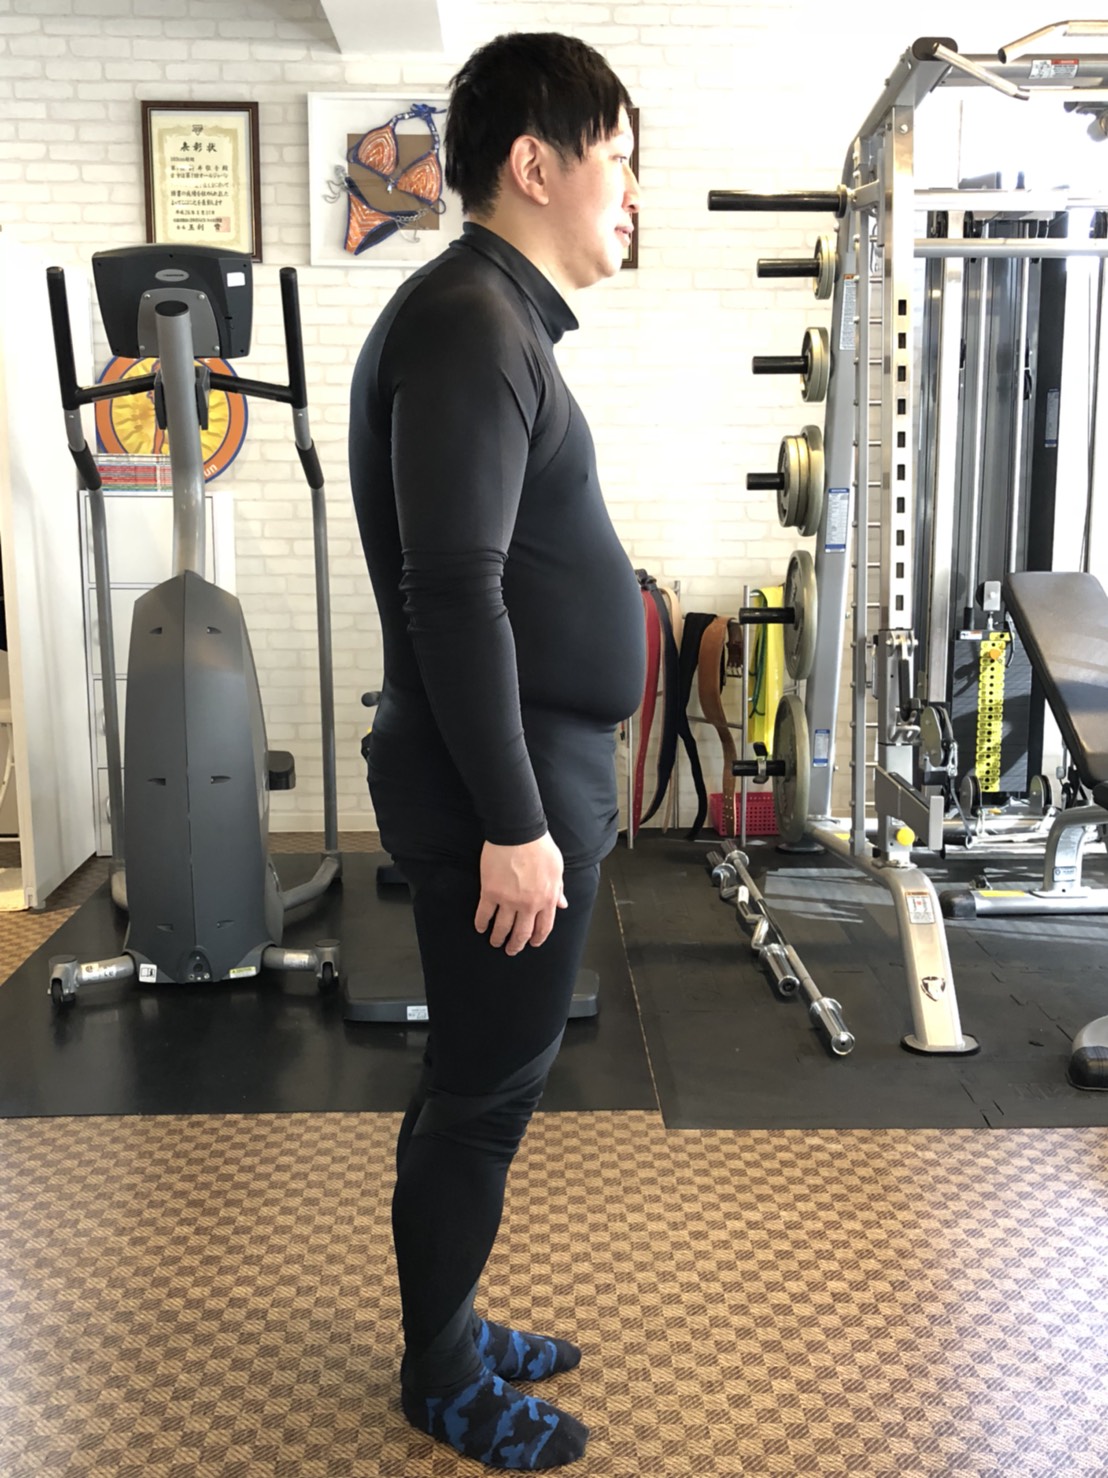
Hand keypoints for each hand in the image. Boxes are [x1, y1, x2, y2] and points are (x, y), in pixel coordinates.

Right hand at [475, 833, 567, 953]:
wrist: (519, 833)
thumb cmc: (540, 846)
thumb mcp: (557, 868)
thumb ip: (558, 889)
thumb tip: (562, 904)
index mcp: (547, 899)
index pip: (544, 927)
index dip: (537, 938)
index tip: (533, 943)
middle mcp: (529, 904)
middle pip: (522, 933)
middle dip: (516, 945)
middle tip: (511, 950)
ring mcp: (508, 900)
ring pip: (502, 928)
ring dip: (498, 938)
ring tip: (495, 942)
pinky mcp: (490, 892)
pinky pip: (484, 914)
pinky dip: (481, 923)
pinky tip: (480, 927)